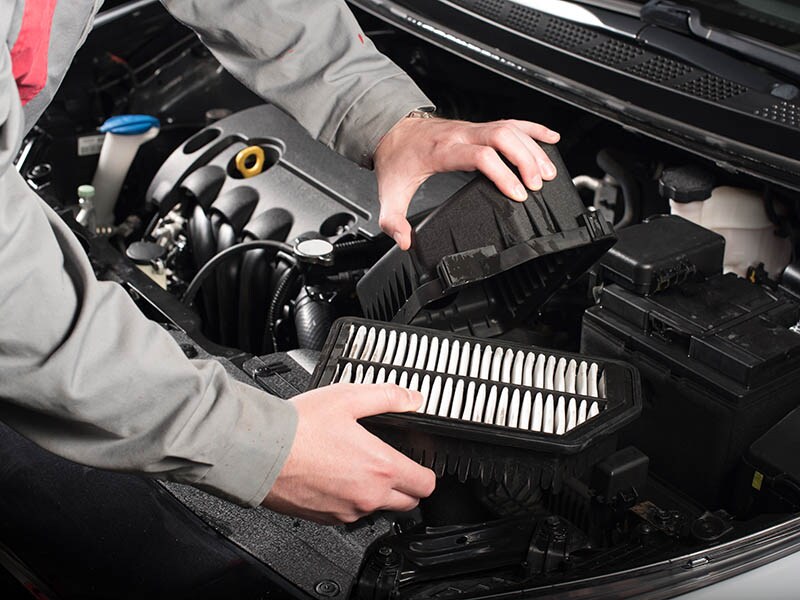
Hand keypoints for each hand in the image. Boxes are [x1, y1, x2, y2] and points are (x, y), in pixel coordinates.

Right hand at [262, 383, 435, 523]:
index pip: (426, 484)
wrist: (260, 451)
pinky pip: (351, 514)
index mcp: (381, 468)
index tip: (419, 462)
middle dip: (407, 485)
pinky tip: (335, 475)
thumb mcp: (348, 397)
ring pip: (378, 509)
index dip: (427, 471)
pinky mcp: (326, 519)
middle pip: (408, 503)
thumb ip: (387, 397)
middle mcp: (368, 496)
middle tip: (391, 464)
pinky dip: (350, 499)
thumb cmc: (299, 427)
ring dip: (376, 492)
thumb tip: (412, 399)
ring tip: (356, 465)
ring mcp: (347, 512)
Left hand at [373, 117, 560, 249]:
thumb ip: (393, 220)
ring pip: (510, 128)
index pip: (480, 156)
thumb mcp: (389, 193)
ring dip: (533, 148)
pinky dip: (533, 129)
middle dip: (525, 160)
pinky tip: (550, 139)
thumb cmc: (397, 159)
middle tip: (538, 185)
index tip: (517, 194)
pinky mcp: (479, 126)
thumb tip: (406, 241)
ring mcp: (471, 128)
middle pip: (502, 137)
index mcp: (442, 151)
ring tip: (548, 172)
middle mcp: (460, 135)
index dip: (502, 174)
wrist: (392, 131)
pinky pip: (511, 122)